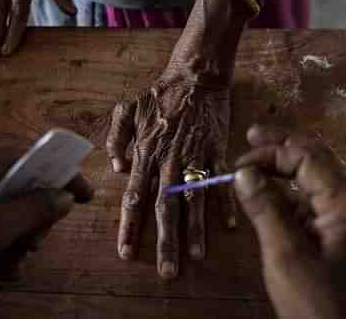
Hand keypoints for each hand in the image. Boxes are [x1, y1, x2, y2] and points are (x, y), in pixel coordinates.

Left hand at [0, 142, 92, 308]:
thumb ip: (36, 210)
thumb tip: (67, 196)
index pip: (35, 157)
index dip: (62, 176)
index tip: (86, 196)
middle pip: (24, 185)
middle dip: (33, 220)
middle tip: (33, 247)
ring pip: (9, 207)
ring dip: (18, 238)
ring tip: (11, 266)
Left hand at [106, 69, 236, 278]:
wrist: (196, 75)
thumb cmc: (160, 93)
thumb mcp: (127, 109)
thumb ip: (117, 138)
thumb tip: (117, 167)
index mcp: (146, 153)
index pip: (134, 197)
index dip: (130, 226)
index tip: (126, 252)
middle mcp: (169, 161)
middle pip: (165, 207)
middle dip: (165, 241)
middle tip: (167, 270)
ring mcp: (195, 157)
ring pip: (194, 200)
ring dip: (195, 230)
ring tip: (195, 256)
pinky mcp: (217, 150)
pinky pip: (220, 181)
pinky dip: (225, 203)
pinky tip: (229, 226)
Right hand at [234, 125, 345, 318]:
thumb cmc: (315, 302)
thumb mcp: (286, 254)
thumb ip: (265, 208)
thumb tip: (243, 172)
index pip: (308, 158)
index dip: (272, 153)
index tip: (239, 162)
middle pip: (314, 160)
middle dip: (281, 148)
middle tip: (251, 137)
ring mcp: (343, 218)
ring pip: (310, 179)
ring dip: (281, 170)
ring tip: (251, 164)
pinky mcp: (333, 233)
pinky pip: (307, 201)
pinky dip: (284, 194)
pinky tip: (263, 194)